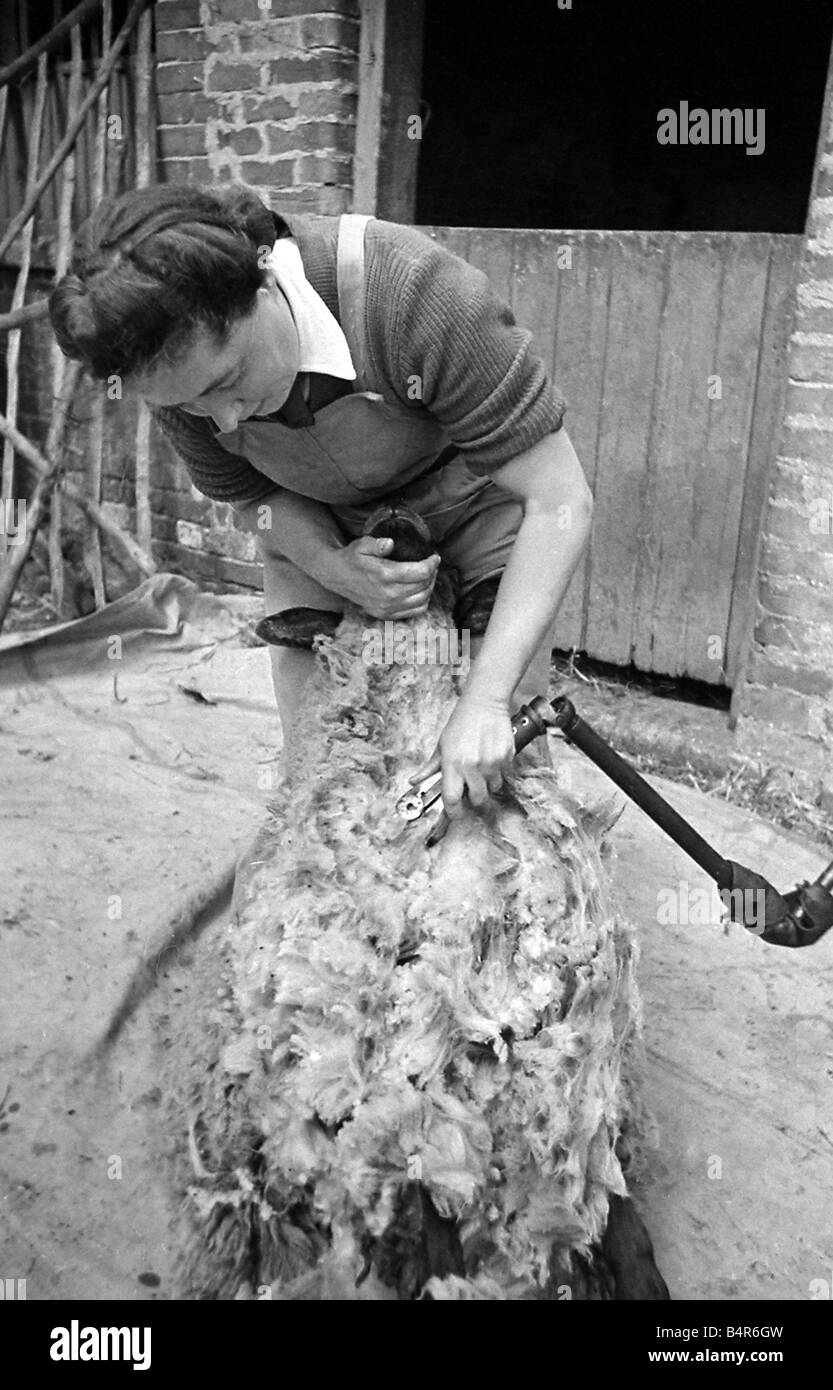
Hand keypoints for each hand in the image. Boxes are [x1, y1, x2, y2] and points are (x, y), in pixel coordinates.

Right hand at [328, 536, 439, 618]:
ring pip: (422, 600)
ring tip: (428, 576)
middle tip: (432, 564)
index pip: (420, 572)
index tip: (435, 556)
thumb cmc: (352, 558)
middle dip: (432, 573)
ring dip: (430, 587)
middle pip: (424, 586)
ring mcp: (387, 607)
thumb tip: (390, 543)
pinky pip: (414, 611)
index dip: (432, 563)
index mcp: (384, 575)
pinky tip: (420, 590)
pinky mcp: (385, 614)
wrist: (336, 576)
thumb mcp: (362, 544)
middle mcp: (388, 594)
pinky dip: (422, 601)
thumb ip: (377, 544)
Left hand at [408, 693, 514, 820]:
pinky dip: (498, 771)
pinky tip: (491, 756)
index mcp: (452, 763)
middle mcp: (472, 766)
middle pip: (477, 799)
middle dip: (474, 798)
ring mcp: (491, 762)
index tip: (455, 813)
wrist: (484, 703)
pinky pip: (504, 774)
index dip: (453, 811)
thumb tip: (414, 781)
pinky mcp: (506, 757)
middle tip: (471, 788)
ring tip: (482, 766)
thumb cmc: (461, 723)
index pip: (451, 798)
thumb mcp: (441, 745)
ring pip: (493, 787)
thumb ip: (430, 768)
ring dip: (488, 783)